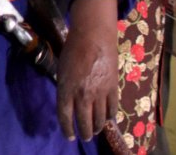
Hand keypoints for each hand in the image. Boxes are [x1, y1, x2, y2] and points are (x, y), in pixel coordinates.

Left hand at [56, 0, 118, 141]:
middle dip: (84, 132)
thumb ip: (65, 88)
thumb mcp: (62, 71)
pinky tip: (107, 119)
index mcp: (66, 89)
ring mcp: (99, 92)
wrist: (93, 37)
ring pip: (99, 118)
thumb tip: (69, 101)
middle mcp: (82, 94)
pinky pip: (112, 108)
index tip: (69, 136)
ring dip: (97, 127)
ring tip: (95, 132)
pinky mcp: (113, 88)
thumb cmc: (72, 50)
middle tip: (85, 137)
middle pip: (84, 121)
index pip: (65, 116)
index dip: (67, 129)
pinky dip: (110, 116)